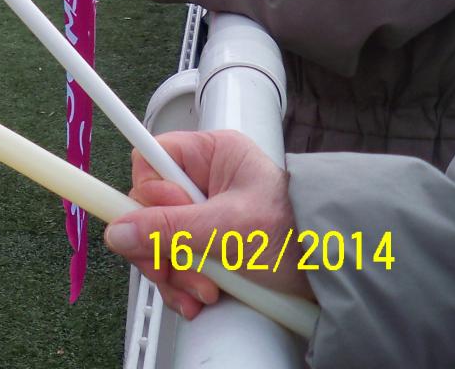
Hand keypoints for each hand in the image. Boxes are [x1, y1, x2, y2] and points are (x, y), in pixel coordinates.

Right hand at [103, 130, 312, 320]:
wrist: (336, 275)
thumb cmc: (299, 236)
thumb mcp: (229, 230)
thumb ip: (170, 229)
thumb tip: (118, 232)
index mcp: (211, 155)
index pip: (150, 160)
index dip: (150, 194)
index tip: (161, 221)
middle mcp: (203, 181)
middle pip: (149, 208)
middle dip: (161, 247)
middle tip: (175, 270)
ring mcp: (204, 216)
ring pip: (159, 240)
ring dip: (173, 273)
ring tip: (203, 291)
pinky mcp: (208, 247)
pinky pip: (175, 262)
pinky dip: (181, 285)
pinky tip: (197, 299)